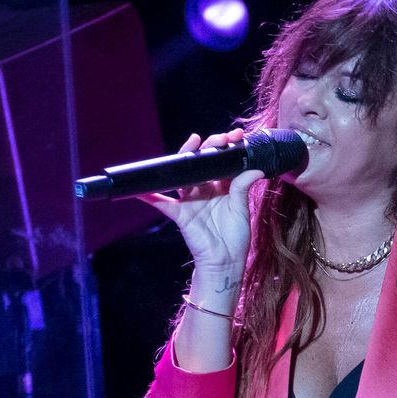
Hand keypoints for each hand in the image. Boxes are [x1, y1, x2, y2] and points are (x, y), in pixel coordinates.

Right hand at [139, 128, 263, 274]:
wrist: (226, 261)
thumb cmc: (235, 237)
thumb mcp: (242, 209)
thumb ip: (243, 188)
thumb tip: (255, 169)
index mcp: (222, 188)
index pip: (221, 163)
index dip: (227, 149)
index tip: (237, 136)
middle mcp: (205, 191)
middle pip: (202, 164)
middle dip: (210, 148)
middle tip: (220, 138)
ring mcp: (191, 200)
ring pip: (184, 175)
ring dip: (186, 158)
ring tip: (193, 143)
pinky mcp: (181, 214)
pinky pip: (162, 203)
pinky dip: (150, 197)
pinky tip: (140, 189)